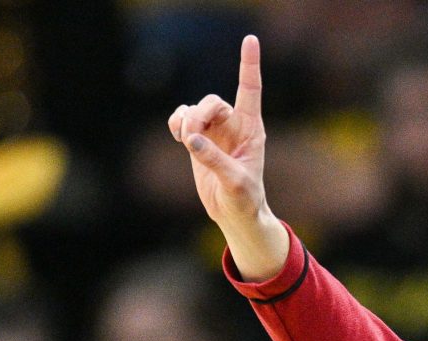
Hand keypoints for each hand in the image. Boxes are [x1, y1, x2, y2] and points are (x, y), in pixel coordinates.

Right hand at [168, 34, 287, 278]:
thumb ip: (214, 160)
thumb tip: (192, 140)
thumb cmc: (245, 199)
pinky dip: (176, 123)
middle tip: (190, 137)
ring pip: (195, 108)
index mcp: (251, 129)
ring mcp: (215, 131)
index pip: (250, 90)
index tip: (250, 40)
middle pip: (212, 101)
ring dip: (186, 119)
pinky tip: (178, 137)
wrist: (234, 214)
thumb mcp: (235, 182)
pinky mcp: (198, 140)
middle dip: (198, 115)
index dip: (249, 64)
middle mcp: (233, 125)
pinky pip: (182, 118)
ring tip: (184, 140)